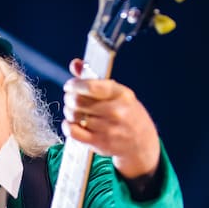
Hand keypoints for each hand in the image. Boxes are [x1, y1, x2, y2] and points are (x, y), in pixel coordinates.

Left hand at [62, 58, 160, 179]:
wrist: (141, 142)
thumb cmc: (127, 114)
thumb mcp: (118, 94)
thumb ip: (94, 79)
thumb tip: (75, 64)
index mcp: (121, 94)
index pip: (90, 85)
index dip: (74, 84)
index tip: (70, 86)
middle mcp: (115, 111)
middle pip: (78, 101)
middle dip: (69, 98)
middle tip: (70, 99)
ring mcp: (108, 128)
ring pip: (74, 115)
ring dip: (69, 112)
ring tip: (73, 112)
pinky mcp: (100, 142)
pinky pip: (73, 132)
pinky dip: (67, 126)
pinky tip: (71, 123)